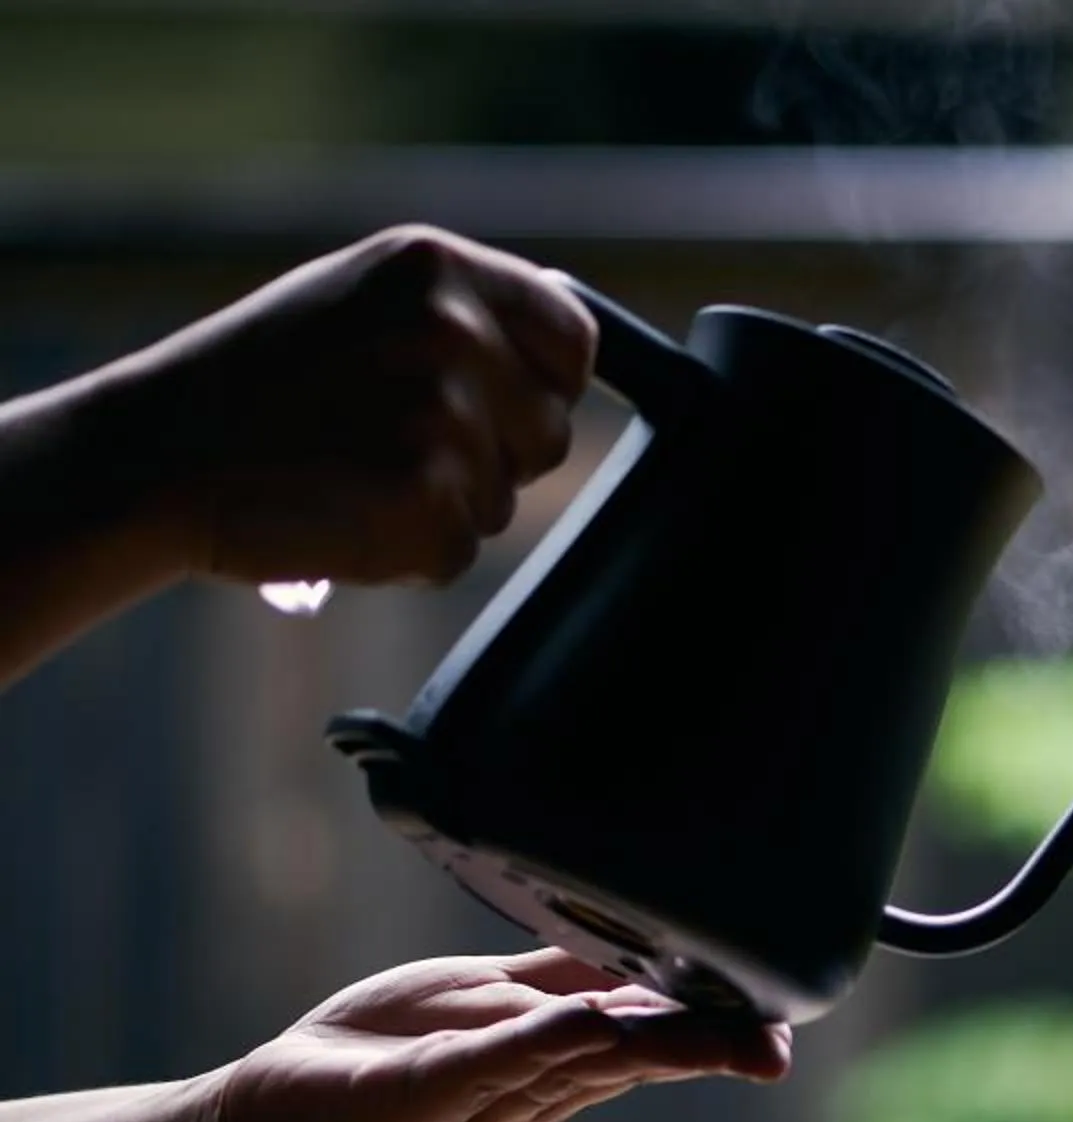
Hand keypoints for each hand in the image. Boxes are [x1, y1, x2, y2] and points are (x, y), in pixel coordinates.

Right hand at [119, 225, 596, 586]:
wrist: (151, 454)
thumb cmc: (254, 386)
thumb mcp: (359, 303)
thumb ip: (461, 317)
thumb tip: (572, 352)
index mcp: (435, 267)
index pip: (573, 340)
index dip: (542, 386)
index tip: (495, 406)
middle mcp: (449, 330)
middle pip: (550, 433)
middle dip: (491, 456)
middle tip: (387, 445)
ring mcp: (441, 415)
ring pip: (502, 501)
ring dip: (440, 507)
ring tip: (348, 473)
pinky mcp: (424, 498)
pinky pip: (457, 553)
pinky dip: (404, 555)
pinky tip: (337, 514)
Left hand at [210, 949, 789, 1121]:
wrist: (279, 1109)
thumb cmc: (386, 1049)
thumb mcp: (485, 998)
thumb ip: (564, 980)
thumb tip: (650, 950)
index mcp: (559, 1052)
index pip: (654, 1026)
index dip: (719, 1023)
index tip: (782, 1019)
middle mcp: (538, 1078)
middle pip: (639, 1051)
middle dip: (711, 1046)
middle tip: (777, 1050)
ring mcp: (487, 1088)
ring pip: (588, 1062)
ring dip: (658, 1047)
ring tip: (728, 1039)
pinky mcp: (426, 1089)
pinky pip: (492, 1062)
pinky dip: (544, 1044)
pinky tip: (592, 1025)